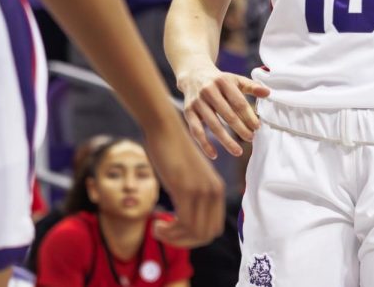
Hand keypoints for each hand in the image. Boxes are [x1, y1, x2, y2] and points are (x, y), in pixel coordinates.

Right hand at [143, 118, 226, 246]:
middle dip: (184, 242)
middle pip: (206, 235)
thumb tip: (186, 222)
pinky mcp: (186, 188)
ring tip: (158, 229)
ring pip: (195, 233)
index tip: (175, 233)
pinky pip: (183, 223)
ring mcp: (201, 190)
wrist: (166, 131)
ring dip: (174, 238)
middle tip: (165, 233)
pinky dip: (169, 231)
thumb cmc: (173, 154)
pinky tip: (156, 224)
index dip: (194, 239)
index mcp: (217, 190)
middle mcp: (214, 192)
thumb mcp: (189, 178)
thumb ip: (193, 196)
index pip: (214, 230)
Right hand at [177, 63, 270, 158]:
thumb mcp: (235, 79)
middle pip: (227, 114)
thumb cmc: (219, 80)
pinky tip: (214, 155)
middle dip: (240, 129)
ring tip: (238, 151)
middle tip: (251, 138)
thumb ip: (252, 86)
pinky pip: (196, 131)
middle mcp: (208, 90)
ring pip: (213, 125)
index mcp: (223, 82)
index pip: (238, 102)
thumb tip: (268, 92)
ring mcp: (197, 102)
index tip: (257, 127)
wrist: (193, 74)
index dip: (249, 116)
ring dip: (226, 140)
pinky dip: (204, 144)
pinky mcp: (188, 112)